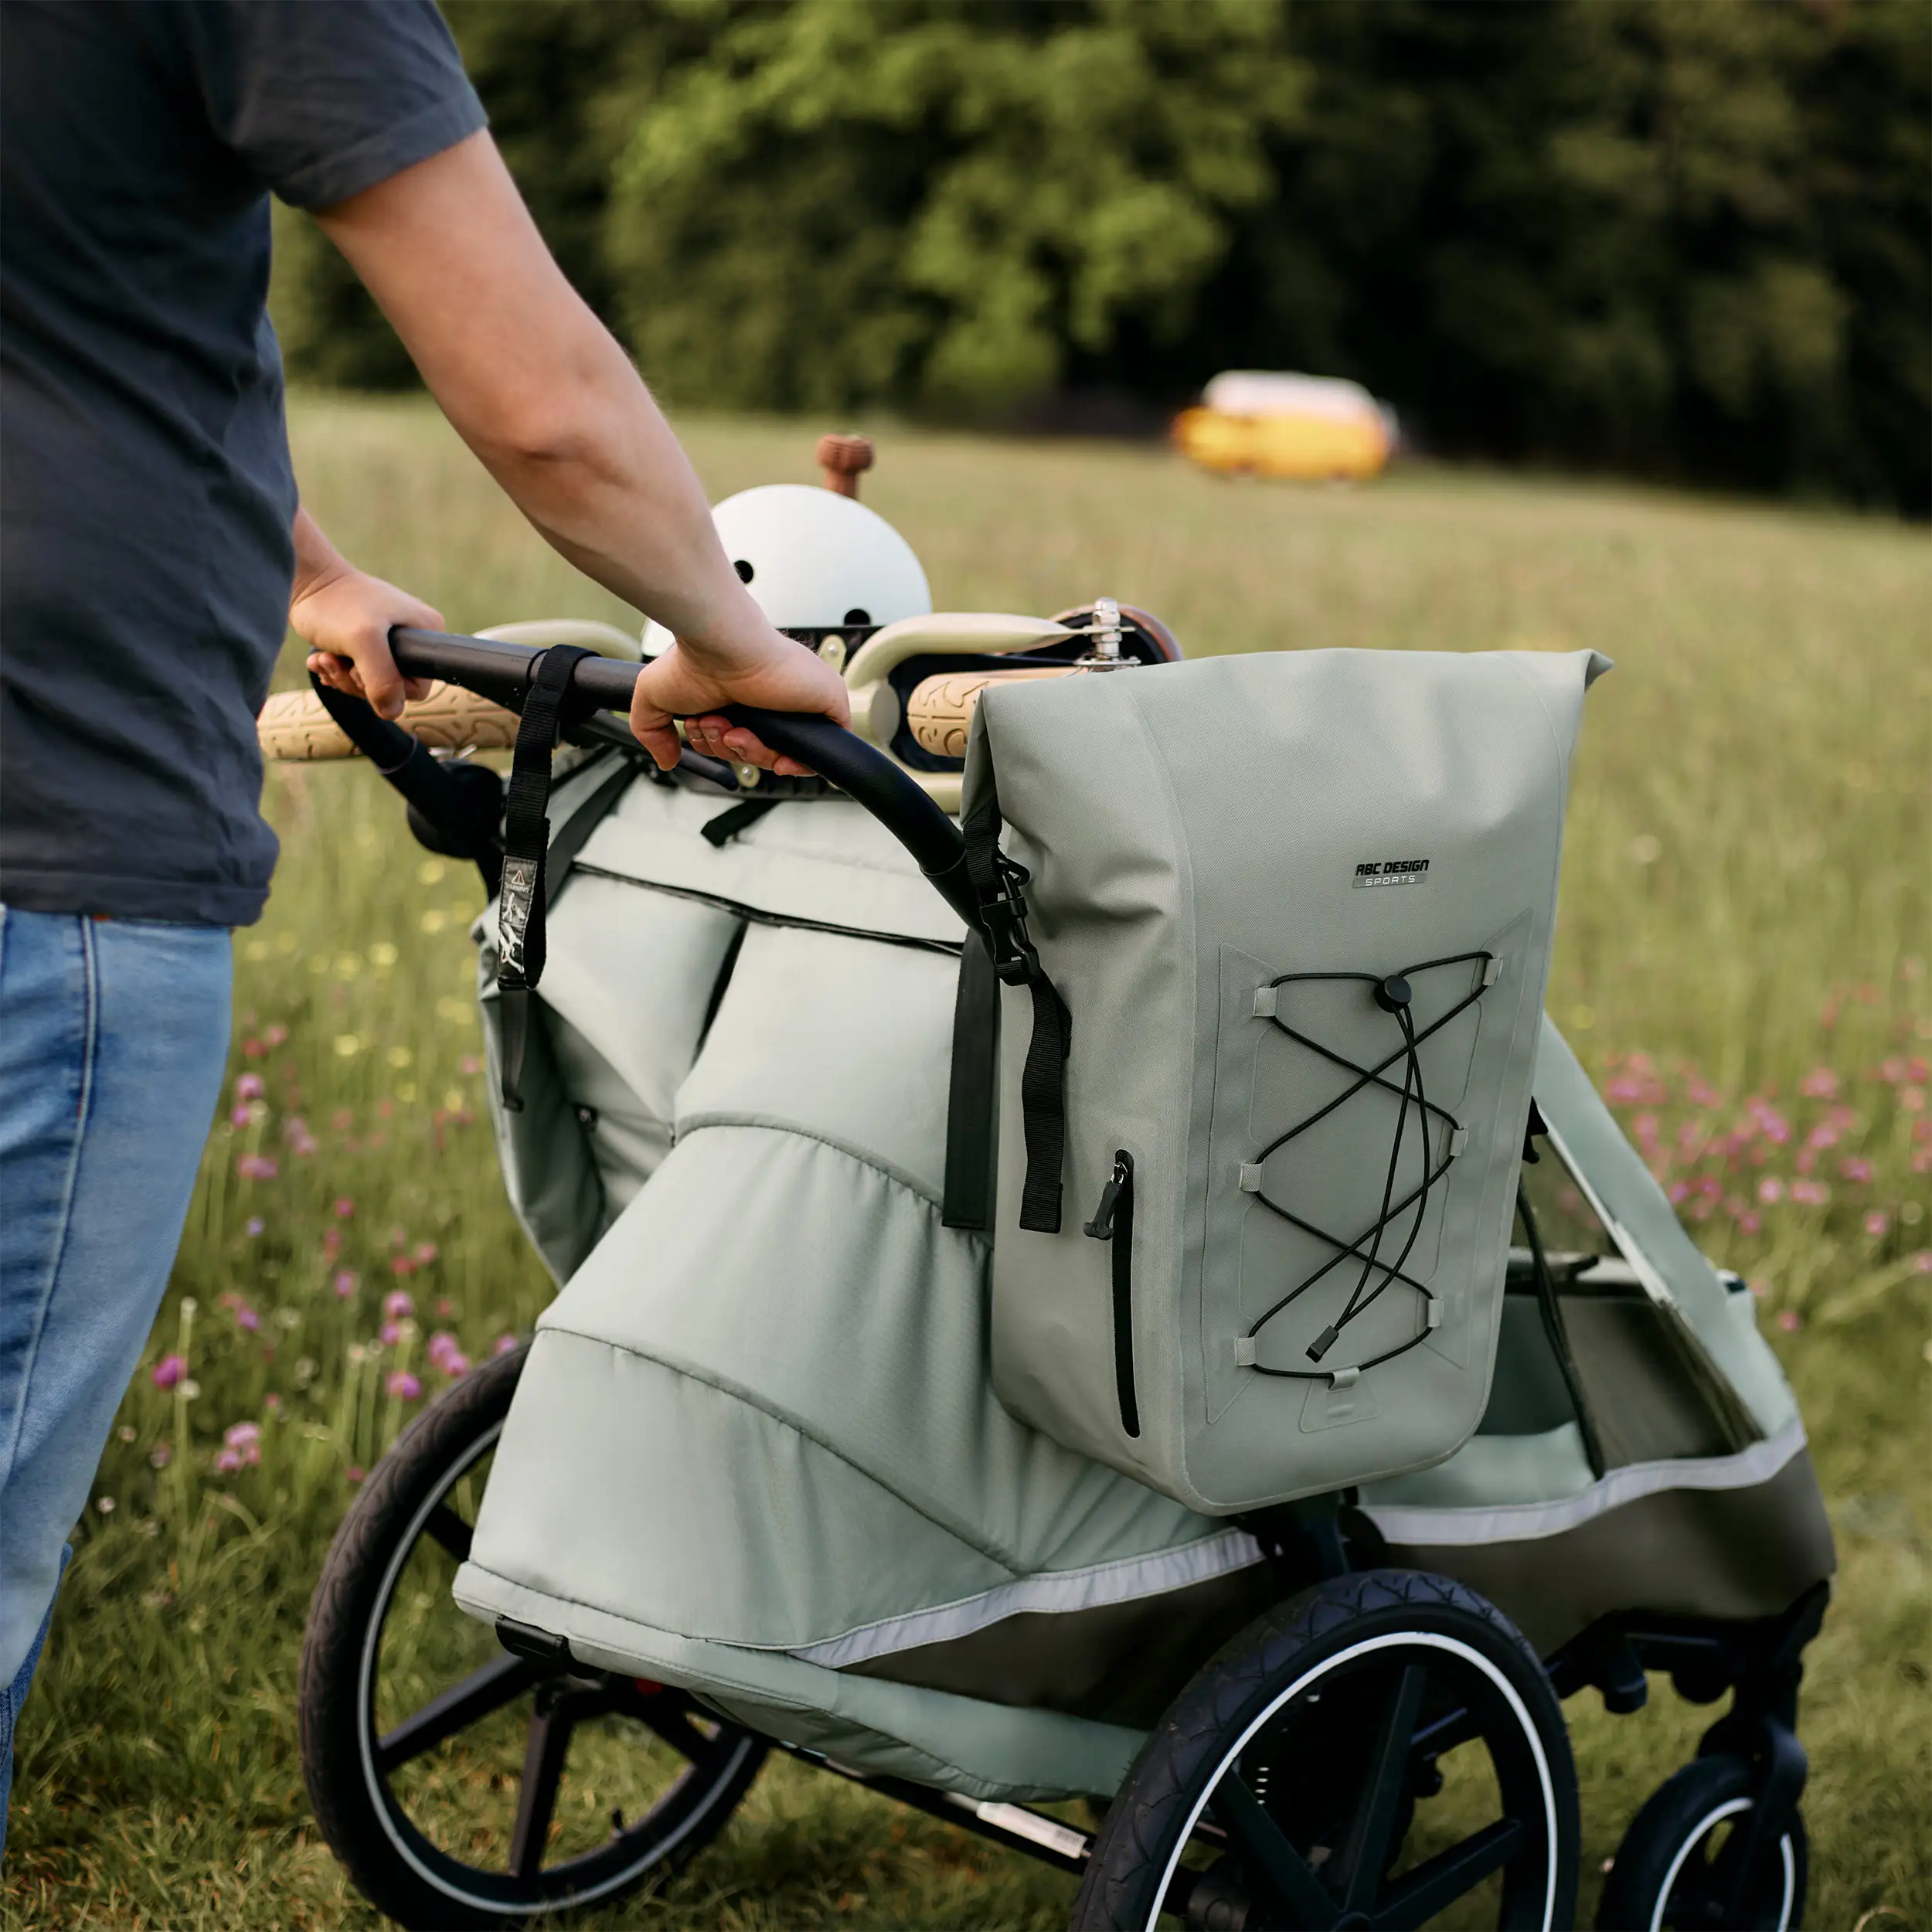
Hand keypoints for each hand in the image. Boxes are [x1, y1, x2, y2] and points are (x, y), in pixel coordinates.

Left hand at [292, 560, 443, 721]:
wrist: (304, 580)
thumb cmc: (335, 603)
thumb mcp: (364, 642)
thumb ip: (383, 680)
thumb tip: (391, 711)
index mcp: (427, 632)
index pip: (418, 686)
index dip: (388, 688)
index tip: (361, 668)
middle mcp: (413, 637)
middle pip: (392, 688)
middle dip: (358, 682)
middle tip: (338, 662)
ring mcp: (389, 641)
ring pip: (371, 683)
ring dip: (342, 676)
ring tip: (326, 657)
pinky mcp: (365, 644)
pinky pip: (356, 673)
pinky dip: (335, 670)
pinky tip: (322, 657)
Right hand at [630, 617, 850, 774]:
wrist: (721, 642)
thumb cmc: (692, 660)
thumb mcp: (653, 699)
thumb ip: (653, 733)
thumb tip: (667, 761)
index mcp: (739, 698)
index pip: (736, 743)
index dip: (719, 747)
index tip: (701, 730)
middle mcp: (769, 701)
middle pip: (756, 753)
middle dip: (730, 749)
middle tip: (715, 724)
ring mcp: (797, 703)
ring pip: (781, 756)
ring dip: (751, 754)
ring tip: (733, 728)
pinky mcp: (825, 704)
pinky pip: (820, 752)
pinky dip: (798, 764)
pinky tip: (775, 754)